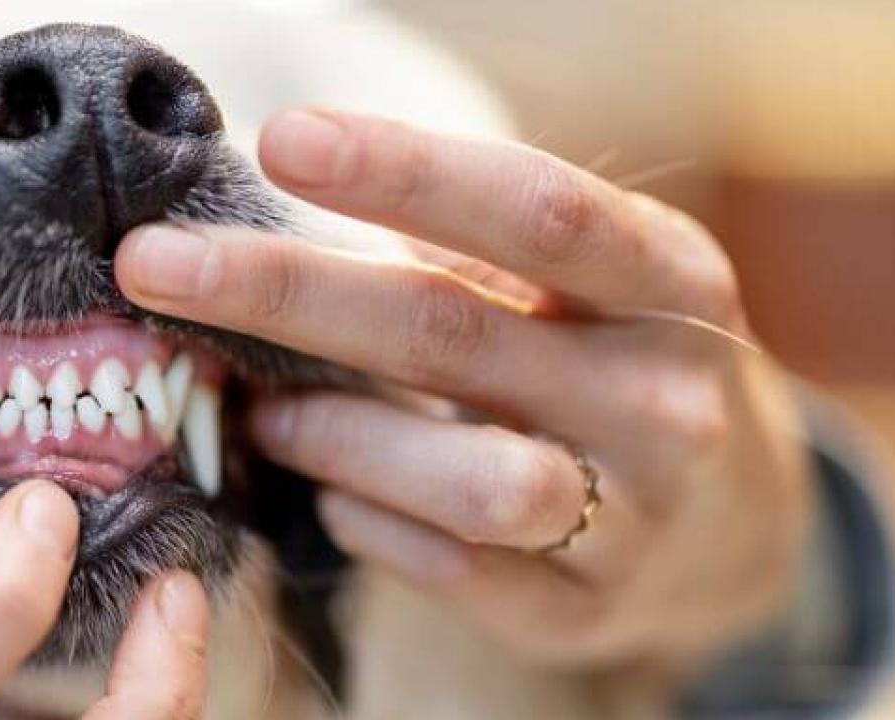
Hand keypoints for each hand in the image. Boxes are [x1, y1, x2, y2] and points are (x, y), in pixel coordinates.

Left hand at [114, 109, 813, 675]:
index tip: (282, 141)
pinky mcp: (582, 611)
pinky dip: (365, 521)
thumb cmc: (615, 363)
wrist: (738, 526)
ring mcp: (634, 518)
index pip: (535, 211)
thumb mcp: (587, 284)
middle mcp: (666, 397)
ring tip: (262, 412)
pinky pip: (447, 568)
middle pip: (452, 334)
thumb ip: (468, 247)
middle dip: (285, 293)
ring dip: (331, 435)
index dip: (406, 171)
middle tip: (156, 265)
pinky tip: (335, 493)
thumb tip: (284, 200)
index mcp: (672, 281)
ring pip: (461, 478)